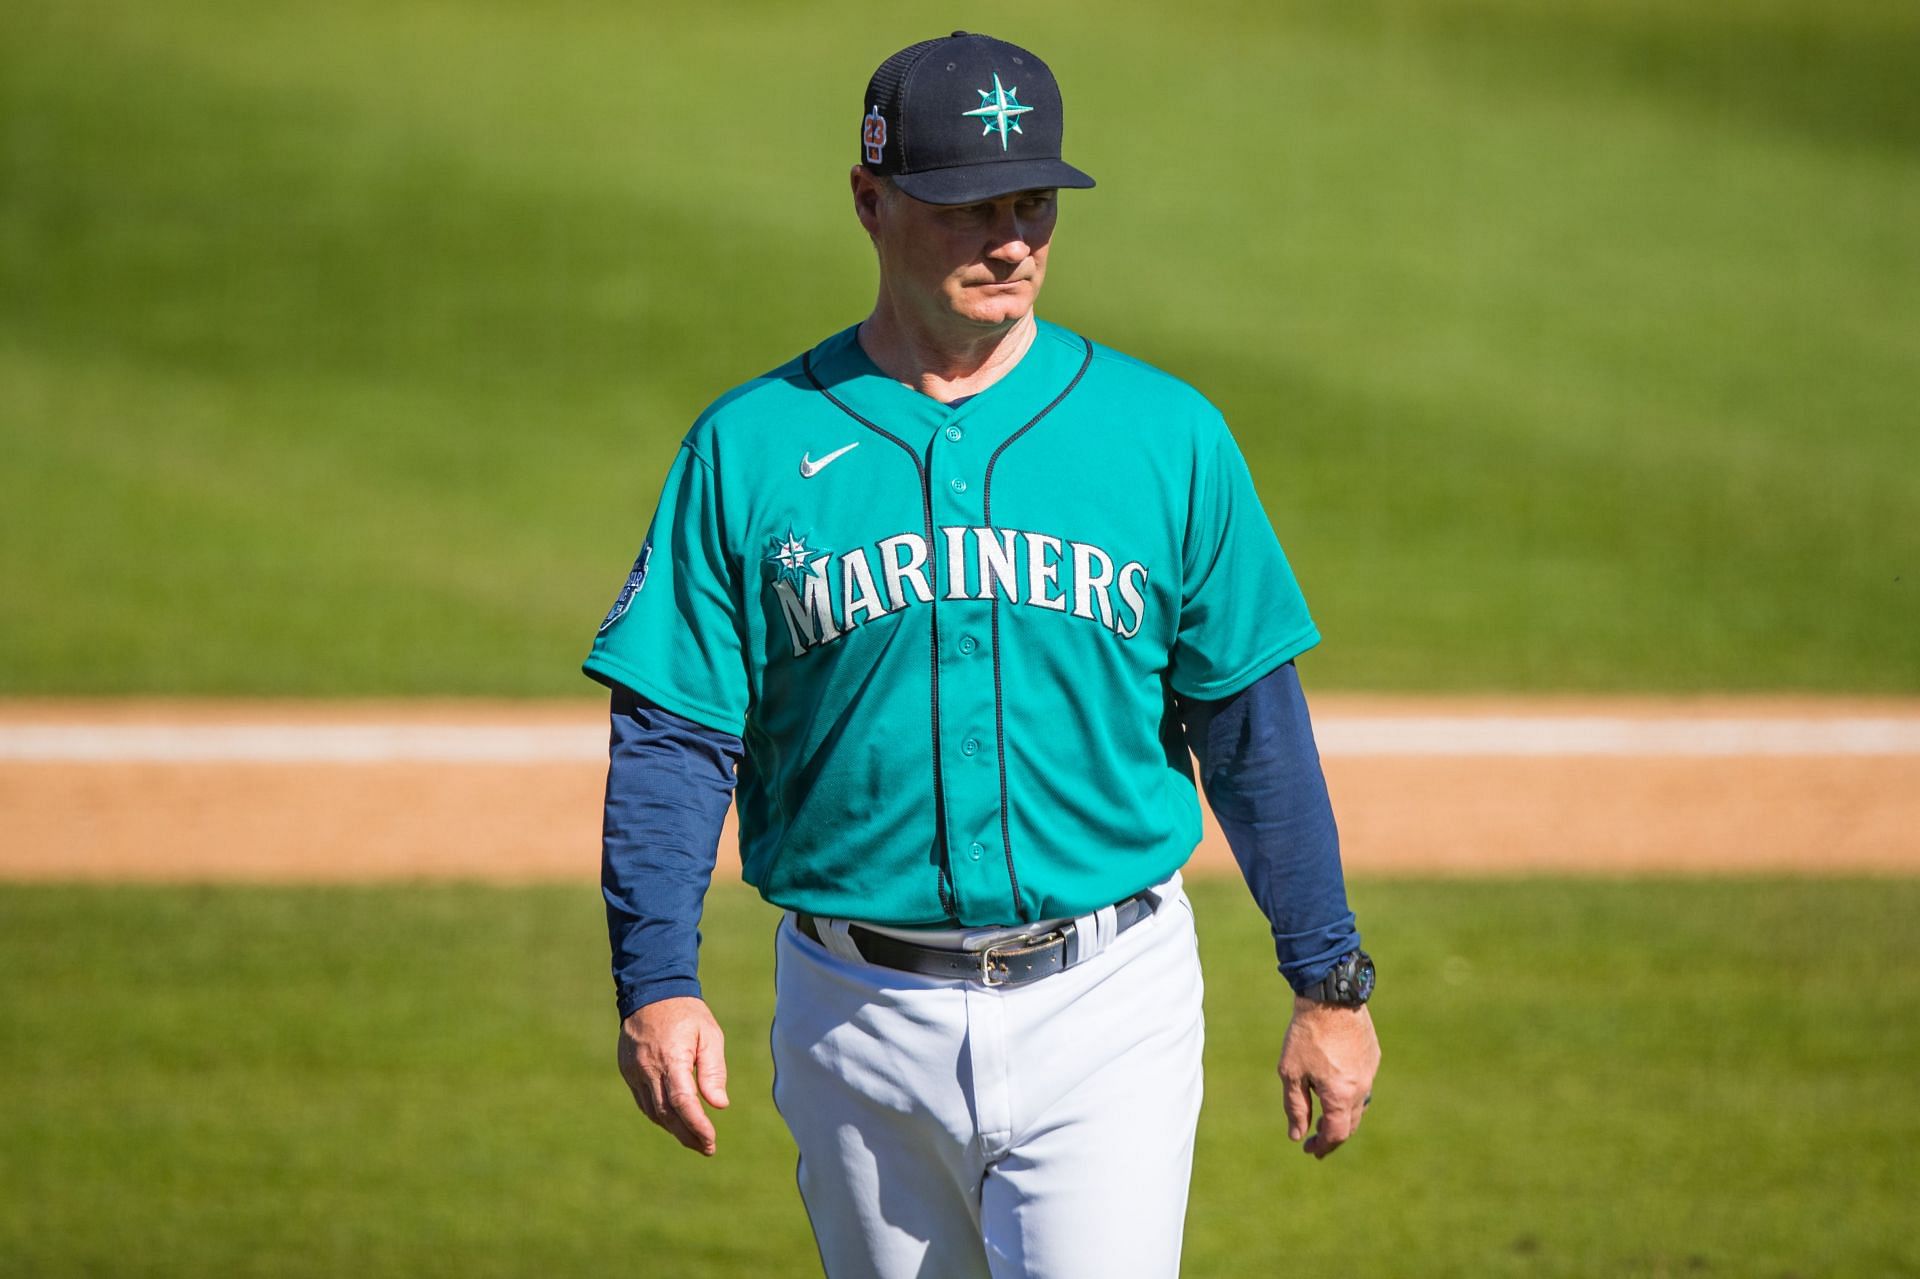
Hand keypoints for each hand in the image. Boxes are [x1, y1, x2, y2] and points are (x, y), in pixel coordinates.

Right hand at [617, 996, 730, 1155]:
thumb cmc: (687, 1014)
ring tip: (695, 1140)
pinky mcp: (628, 1071)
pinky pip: (643, 1102)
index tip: (711, 1140)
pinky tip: (675, 1123)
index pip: (683, 1101)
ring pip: (653, 1112)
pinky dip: (660, 1116)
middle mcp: (647, 1068)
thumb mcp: (709, 1035)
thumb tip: (719, 1105)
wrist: (651, 992)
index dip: (696, 1125)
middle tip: (707, 1148)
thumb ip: (713, 1071)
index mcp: (670, 1057)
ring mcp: (634, 1071)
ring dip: (674, 1130)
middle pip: (666, 1113)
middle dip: (687, 1135)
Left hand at [1278, 996, 1380, 1159]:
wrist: (1330, 996)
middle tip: (1316, 1139)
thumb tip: (1297, 1135)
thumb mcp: (1292, 1073)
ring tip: (1325, 1116)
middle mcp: (1361, 1087)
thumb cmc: (1306, 1035)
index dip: (1323, 1146)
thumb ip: (1296, 1107)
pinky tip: (1336, 1087)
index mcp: (1341, 1096)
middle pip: (1350, 1123)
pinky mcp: (1373, 1056)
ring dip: (1343, 1115)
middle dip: (1333, 1134)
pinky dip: (1350, 1093)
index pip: (1336, 1134)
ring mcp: (1370, 1071)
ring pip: (1359, 1104)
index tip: (1310, 1150)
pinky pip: (1363, 1084)